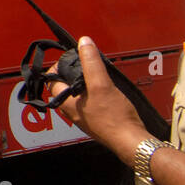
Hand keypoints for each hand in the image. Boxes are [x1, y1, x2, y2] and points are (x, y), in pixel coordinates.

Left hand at [47, 36, 146, 164]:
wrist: (132, 141)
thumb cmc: (115, 118)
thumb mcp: (101, 84)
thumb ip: (91, 62)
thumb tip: (84, 43)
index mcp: (65, 102)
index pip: (52, 78)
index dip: (60, 65)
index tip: (74, 58)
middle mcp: (71, 111)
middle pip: (66, 85)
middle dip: (76, 73)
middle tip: (89, 66)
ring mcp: (84, 116)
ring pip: (79, 93)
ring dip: (87, 83)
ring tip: (100, 77)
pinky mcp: (97, 120)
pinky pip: (91, 102)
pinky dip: (96, 93)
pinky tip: (108, 91)